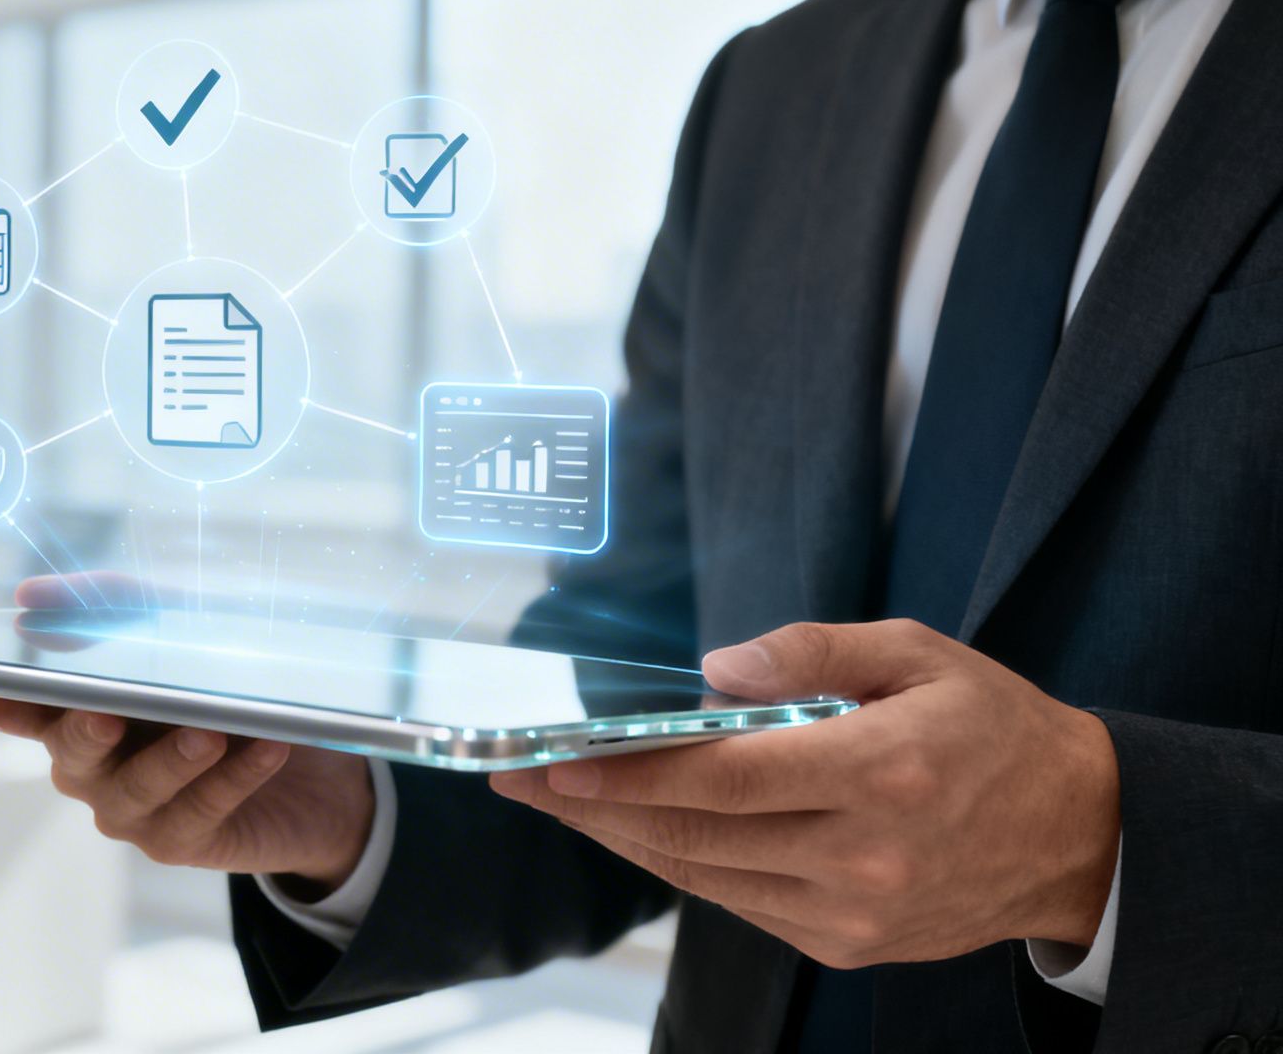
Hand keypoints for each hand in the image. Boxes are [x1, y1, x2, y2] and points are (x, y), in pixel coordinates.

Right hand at [0, 573, 376, 893]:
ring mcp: (130, 809)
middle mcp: (92, 766)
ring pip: (136, 789)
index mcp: (81, 711)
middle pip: (72, 753)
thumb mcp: (178, 626)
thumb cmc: (225, 686)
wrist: (308, 772)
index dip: (2, 702)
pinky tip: (268, 747)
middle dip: (84, 732)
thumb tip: (31, 596)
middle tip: (107, 715)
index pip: (28, 706)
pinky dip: (235, 776)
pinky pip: (200, 810)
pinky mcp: (178, 841)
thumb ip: (110, 604)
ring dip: (172, 759)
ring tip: (210, 732)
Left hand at [489, 620, 1120, 967]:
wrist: (1077, 836)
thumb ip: (812, 651)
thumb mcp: (917, 653)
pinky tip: (638, 832)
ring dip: (623, 839)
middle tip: (518, 779)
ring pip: (704, 876)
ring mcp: (854, 913)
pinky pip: (737, 902)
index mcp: (882, 771)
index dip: (627, 771)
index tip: (552, 759)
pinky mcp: (847, 946)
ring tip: (561, 802)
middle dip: (593, 807)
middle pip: (694, 833)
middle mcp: (864, 855)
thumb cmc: (991, 727)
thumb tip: (715, 671)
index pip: (723, 776)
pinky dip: (680, 866)